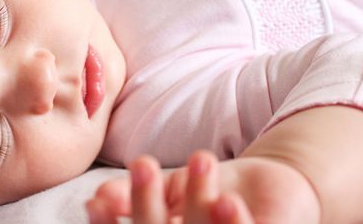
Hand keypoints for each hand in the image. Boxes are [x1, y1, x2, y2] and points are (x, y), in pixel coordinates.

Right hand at [86, 151, 253, 223]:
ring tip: (201, 158)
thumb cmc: (208, 189)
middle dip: (145, 204)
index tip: (96, 202)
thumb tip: (99, 196)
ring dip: (197, 201)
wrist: (266, 186)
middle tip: (143, 166)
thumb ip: (134, 193)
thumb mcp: (168, 188)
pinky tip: (229, 201)